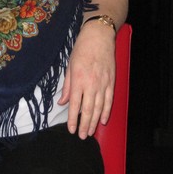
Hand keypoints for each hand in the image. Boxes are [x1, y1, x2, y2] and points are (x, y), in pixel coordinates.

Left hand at [58, 21, 115, 138]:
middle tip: (81, 136)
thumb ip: (66, 86)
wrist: (98, 37)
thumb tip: (62, 102)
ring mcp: (102, 84)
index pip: (74, 105)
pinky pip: (109, 100)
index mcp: (78, 80)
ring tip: (90, 132)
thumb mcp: (69, 66)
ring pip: (99, 108)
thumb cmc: (81, 49)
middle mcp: (91, 84)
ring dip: (94, 122)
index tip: (70, 130)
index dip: (72, 119)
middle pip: (88, 110)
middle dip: (84, 125)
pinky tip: (102, 120)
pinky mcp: (111, 82)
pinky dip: (106, 111)